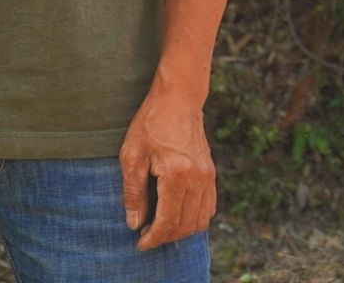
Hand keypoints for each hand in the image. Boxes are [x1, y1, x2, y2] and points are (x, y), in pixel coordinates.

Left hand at [119, 84, 216, 251]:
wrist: (179, 99)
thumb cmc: (152, 123)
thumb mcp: (132, 156)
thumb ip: (133, 193)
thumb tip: (135, 223)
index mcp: (177, 174)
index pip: (169, 220)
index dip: (154, 238)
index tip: (140, 244)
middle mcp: (198, 178)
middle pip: (187, 224)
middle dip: (166, 237)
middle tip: (146, 236)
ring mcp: (208, 175)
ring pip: (201, 219)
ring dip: (181, 230)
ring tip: (160, 227)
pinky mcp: (211, 172)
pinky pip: (209, 206)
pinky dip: (194, 218)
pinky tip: (176, 214)